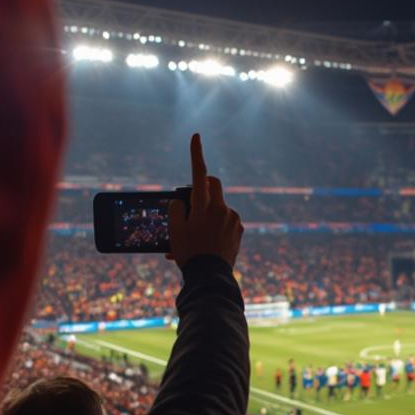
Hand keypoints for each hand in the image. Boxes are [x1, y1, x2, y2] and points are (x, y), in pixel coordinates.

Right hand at [167, 134, 242, 268]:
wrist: (211, 277)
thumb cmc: (189, 252)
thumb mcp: (175, 230)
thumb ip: (176, 209)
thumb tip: (181, 201)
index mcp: (204, 206)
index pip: (199, 173)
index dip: (196, 153)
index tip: (196, 136)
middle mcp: (222, 209)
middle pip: (213, 185)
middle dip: (203, 186)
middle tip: (191, 201)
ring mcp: (233, 219)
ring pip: (218, 206)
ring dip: (208, 213)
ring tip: (196, 236)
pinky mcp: (239, 230)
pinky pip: (226, 221)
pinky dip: (215, 227)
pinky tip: (206, 243)